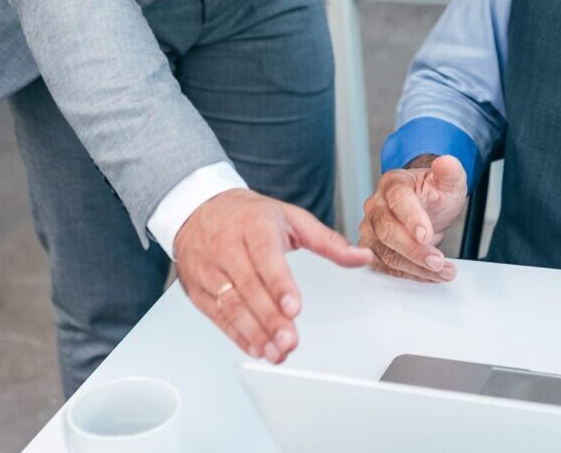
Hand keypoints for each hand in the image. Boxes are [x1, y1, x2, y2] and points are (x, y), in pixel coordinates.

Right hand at [174, 189, 371, 363]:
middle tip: (290, 341)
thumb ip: (328, 241)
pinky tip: (257, 348)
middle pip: (248, 288)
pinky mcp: (198, 289)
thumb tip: (362, 257)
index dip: (279, 283)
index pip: (265, 255)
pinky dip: (237, 335)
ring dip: (254, 333)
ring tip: (277, 351)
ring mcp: (210, 269)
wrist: (198, 208)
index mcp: (254, 225)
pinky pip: (217, 316)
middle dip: (270, 318)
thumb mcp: (291, 218)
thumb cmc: (248, 215)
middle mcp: (227, 247)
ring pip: (231, 306)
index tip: (294, 308)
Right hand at [358, 154, 470, 281]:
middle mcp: (376, 205)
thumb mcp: (449, 181)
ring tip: (444, 271)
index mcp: (393, 183)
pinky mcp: (372, 249)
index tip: (426, 235)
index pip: (397, 199)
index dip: (411, 218)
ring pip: (386, 254)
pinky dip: (411, 275)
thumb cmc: (433, 193)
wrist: (426, 207)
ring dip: (417, 268)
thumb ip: (450, 172)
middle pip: (387, 232)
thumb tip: (445, 162)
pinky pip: (387, 268)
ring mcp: (371, 229)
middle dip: (414, 251)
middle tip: (438, 261)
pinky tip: (431, 275)